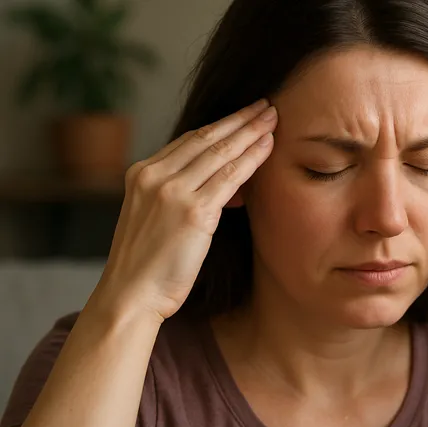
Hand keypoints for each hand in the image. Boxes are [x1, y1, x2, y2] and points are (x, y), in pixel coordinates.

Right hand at [94, 99, 276, 320]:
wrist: (131, 296)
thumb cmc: (147, 266)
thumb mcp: (155, 219)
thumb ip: (182, 196)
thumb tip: (229, 189)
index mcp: (140, 174)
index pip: (187, 141)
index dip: (219, 126)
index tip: (241, 116)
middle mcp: (154, 176)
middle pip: (206, 138)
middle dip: (239, 120)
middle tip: (265, 106)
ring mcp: (172, 192)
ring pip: (221, 152)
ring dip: (250, 132)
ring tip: (273, 118)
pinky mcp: (193, 211)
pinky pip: (230, 177)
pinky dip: (252, 158)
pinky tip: (269, 146)